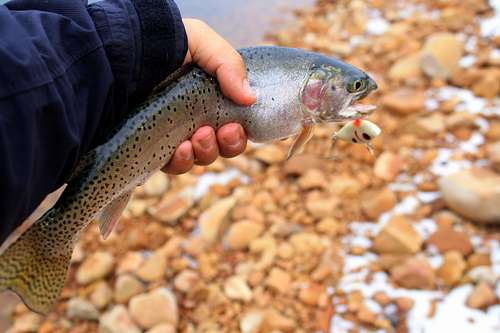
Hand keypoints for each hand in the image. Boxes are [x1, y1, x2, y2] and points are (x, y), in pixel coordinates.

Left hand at [162, 19, 255, 173]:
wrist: (116, 55)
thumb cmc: (158, 44)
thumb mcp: (200, 41)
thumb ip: (229, 65)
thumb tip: (250, 98)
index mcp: (208, 95)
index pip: (234, 123)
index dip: (239, 132)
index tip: (235, 125)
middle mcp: (193, 116)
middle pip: (223, 146)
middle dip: (229, 144)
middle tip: (222, 131)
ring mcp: (172, 133)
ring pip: (201, 158)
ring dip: (207, 152)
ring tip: (198, 136)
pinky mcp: (153, 146)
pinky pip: (175, 166)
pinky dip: (183, 162)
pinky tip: (181, 149)